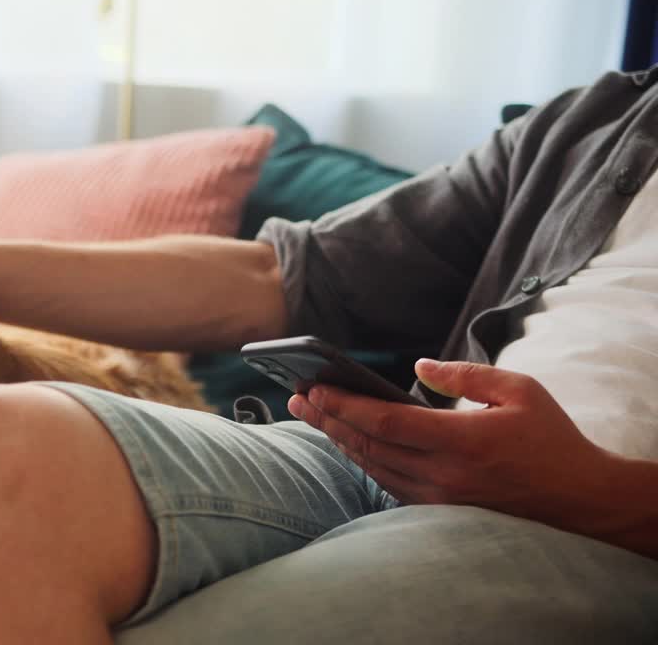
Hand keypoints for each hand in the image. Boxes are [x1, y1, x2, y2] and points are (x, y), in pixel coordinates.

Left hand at [287, 359, 621, 530]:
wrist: (582, 500)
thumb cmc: (552, 439)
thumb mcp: (518, 390)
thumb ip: (463, 376)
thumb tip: (417, 367)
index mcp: (460, 441)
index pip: (384, 423)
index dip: (342, 405)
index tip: (312, 387)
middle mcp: (444, 474)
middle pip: (367, 445)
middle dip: (326, 419)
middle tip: (296, 397)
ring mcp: (441, 498)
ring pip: (373, 466)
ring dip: (339, 440)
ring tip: (313, 414)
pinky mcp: (442, 510)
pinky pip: (389, 483)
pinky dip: (364, 460)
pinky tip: (348, 442)